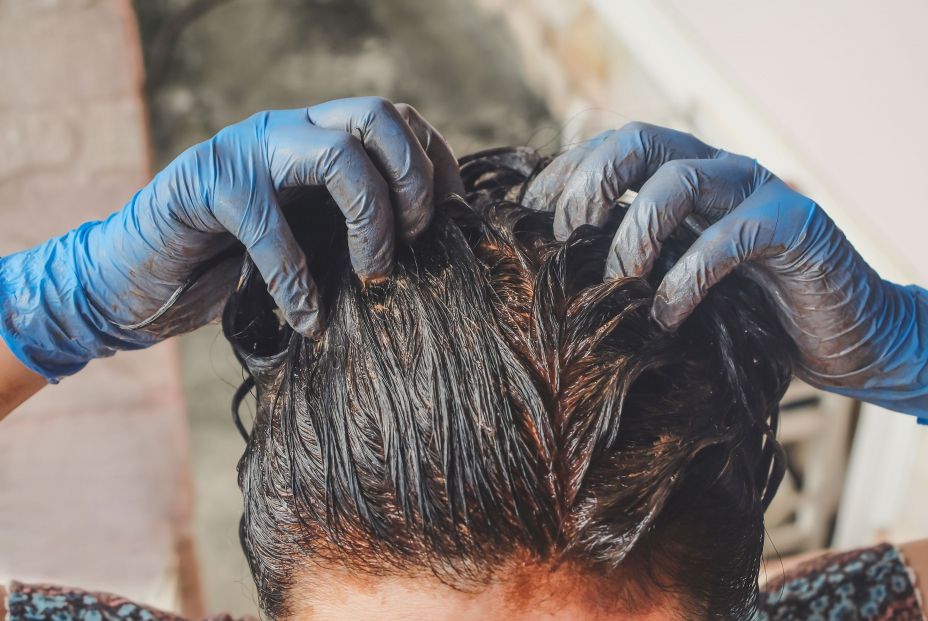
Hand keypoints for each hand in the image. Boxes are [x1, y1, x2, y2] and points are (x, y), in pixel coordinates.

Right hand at [0, 97, 462, 380]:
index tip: (450, 223)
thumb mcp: (312, 245)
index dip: (435, 166)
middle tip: (413, 242)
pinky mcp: (205, 184)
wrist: (139, 282)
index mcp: (320, 139)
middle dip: (412, 180)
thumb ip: (353, 233)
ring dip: (371, 220)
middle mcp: (289, 131)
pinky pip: (269, 225)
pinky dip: (297, 280)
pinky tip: (307, 320)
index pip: (399, 121)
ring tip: (373, 278)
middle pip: (377, 115)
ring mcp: (247, 150)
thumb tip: (430, 261)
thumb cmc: (237, 269)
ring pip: (338, 154)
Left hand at [524, 122, 927, 414]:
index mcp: (678, 176)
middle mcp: (713, 170)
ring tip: (617, 282)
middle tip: (564, 240)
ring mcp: (755, 190)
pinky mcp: (795, 225)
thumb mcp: (672, 284)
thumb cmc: (742, 314)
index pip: (610, 150)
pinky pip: (731, 235)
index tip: (528, 217)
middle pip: (637, 142)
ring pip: (680, 178)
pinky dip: (688, 275)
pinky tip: (667, 316)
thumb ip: (629, 267)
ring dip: (634, 232)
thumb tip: (548, 285)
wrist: (841, 335)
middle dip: (590, 186)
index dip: (564, 176)